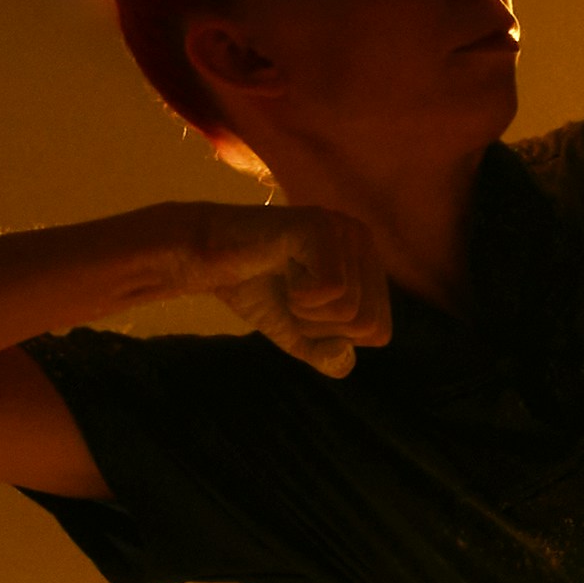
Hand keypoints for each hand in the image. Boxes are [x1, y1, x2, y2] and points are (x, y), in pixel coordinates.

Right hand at [174, 199, 394, 377]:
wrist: (204, 257)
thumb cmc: (254, 289)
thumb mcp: (298, 334)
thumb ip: (328, 356)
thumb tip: (344, 354)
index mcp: (367, 263)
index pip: (379, 331)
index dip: (334, 336)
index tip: (302, 309)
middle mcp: (363, 239)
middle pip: (367, 323)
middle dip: (319, 326)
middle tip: (290, 296)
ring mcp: (344, 229)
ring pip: (350, 309)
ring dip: (305, 310)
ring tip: (284, 280)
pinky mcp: (320, 226)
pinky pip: (332, 289)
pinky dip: (299, 295)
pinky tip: (281, 268)